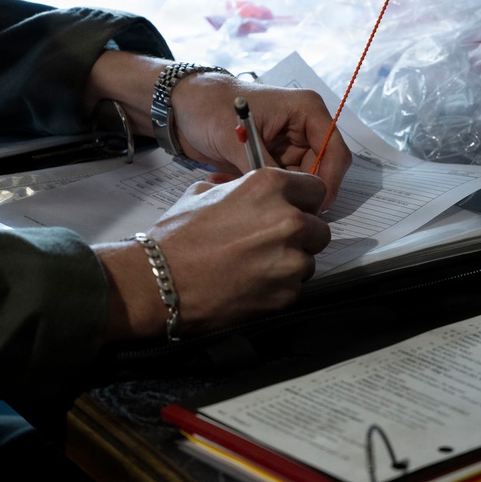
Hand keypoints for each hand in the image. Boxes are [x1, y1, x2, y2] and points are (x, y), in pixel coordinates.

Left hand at [85, 51, 351, 210]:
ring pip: (299, 181)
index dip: (329, 183)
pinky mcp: (272, 159)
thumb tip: (285, 198)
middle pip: (322, 171)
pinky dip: (260, 189)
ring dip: (274, 191)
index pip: (336, 152)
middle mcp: (303, 128)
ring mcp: (288, 145)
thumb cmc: (209, 108)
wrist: (180, 107)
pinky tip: (231, 182)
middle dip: (299, 191)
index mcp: (306, 111)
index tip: (313, 209)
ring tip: (239, 188)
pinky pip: (279, 183)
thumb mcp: (238, 140)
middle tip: (272, 208)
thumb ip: (266, 169)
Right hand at [95, 168, 329, 341]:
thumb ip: (238, 189)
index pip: (315, 189)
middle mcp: (288, 220)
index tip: (293, 210)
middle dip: (301, 236)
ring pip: (309, 260)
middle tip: (272, 244)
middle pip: (319, 228)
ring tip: (256, 267)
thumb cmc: (177, 236)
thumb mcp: (203, 192)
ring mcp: (290, 260)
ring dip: (290, 264)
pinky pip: (295, 288)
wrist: (160, 281)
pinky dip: (278, 288)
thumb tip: (249, 193)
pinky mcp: (287, 294)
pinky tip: (250, 286)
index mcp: (269, 187)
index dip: (303, 201)